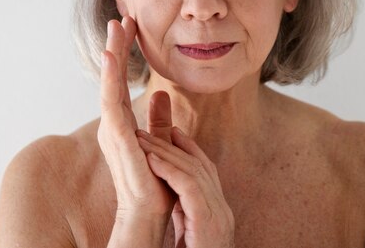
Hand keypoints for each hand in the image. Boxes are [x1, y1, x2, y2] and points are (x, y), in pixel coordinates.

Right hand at [98, 17, 174, 224]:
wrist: (150, 212)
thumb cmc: (154, 182)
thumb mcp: (159, 141)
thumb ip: (159, 119)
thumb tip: (163, 95)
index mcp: (122, 124)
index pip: (122, 82)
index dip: (125, 54)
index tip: (130, 28)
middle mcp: (113, 124)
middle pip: (113, 77)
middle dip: (117, 46)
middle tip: (121, 17)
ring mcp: (113, 130)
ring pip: (110, 84)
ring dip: (113, 54)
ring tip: (115, 28)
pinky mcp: (118, 137)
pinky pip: (111, 101)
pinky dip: (110, 78)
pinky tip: (112, 56)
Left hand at [136, 127, 234, 247]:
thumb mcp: (190, 234)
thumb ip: (186, 214)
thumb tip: (174, 197)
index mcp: (219, 212)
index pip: (206, 171)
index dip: (189, 150)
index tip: (172, 133)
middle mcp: (222, 210)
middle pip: (199, 166)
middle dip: (173, 145)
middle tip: (149, 130)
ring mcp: (218, 216)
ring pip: (193, 171)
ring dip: (164, 152)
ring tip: (142, 140)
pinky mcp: (208, 222)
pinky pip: (188, 187)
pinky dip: (169, 171)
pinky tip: (151, 160)